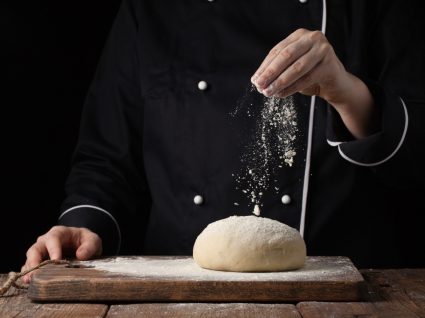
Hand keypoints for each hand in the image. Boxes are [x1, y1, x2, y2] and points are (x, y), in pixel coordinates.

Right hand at [21, 226, 101, 282]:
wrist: (83, 246)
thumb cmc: (86, 241)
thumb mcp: (93, 240)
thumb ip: (90, 246)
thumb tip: (80, 255)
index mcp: (59, 233)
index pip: (53, 239)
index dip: (53, 250)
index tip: (56, 261)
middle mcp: (46, 242)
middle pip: (35, 249)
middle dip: (34, 261)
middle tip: (36, 274)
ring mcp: (41, 253)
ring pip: (30, 260)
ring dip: (29, 270)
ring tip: (30, 281)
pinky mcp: (39, 263)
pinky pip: (30, 268)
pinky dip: (29, 275)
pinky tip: (31, 284)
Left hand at [251, 28, 376, 138]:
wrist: (335, 84)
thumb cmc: (310, 74)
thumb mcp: (292, 67)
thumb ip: (277, 69)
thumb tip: (257, 80)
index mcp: (300, 35)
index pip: (278, 51)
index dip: (265, 66)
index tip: (255, 79)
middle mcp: (313, 38)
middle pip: (286, 56)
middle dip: (270, 72)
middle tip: (259, 85)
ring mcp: (323, 50)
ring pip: (296, 68)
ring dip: (279, 82)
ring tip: (268, 92)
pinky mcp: (329, 65)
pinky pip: (306, 79)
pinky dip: (291, 88)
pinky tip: (280, 94)